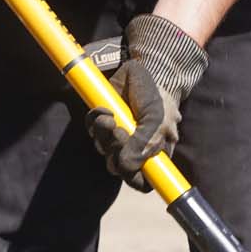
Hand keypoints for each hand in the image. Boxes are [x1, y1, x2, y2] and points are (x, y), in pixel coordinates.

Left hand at [85, 14, 207, 190]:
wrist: (148, 69)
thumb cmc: (158, 98)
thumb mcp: (156, 121)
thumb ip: (142, 146)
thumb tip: (124, 167)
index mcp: (152, 153)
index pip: (142, 181)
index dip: (135, 179)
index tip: (129, 168)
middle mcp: (133, 147)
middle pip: (117, 166)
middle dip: (115, 151)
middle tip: (120, 132)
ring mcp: (117, 134)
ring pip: (102, 148)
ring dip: (103, 134)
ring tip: (111, 117)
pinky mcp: (104, 119)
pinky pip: (92, 129)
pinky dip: (95, 119)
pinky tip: (105, 108)